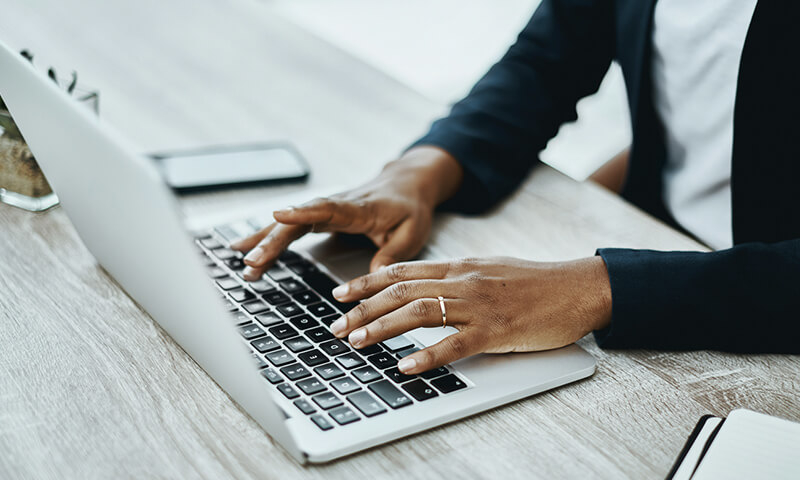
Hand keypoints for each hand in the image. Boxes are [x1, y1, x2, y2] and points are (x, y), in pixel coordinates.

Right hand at [230, 147, 462, 280]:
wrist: (407, 183)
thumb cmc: (410, 207)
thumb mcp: (412, 232)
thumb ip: (392, 254)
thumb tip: (372, 279)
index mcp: (359, 208)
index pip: (328, 208)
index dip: (303, 212)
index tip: (279, 216)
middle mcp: (337, 205)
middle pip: (299, 221)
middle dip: (273, 240)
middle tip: (252, 261)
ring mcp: (325, 210)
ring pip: (289, 224)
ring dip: (265, 241)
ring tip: (241, 261)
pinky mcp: (319, 216)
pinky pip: (291, 227)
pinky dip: (268, 237)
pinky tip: (246, 249)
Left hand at [327, 256, 611, 373]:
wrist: (579, 287)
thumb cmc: (537, 282)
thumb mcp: (490, 269)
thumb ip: (458, 277)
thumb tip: (428, 287)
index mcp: (460, 266)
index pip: (403, 270)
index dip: (367, 281)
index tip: (341, 292)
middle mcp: (463, 281)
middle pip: (401, 291)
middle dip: (362, 308)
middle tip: (336, 325)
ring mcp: (479, 305)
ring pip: (418, 312)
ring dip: (381, 328)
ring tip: (356, 342)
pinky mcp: (497, 331)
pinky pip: (454, 344)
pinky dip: (426, 356)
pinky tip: (406, 366)